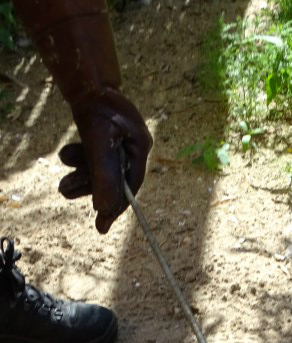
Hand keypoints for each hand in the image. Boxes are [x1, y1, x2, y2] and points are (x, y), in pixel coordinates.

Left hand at [58, 87, 152, 233]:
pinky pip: (96, 156)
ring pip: (102, 168)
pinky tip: (66, 157)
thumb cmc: (96, 106)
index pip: (129, 186)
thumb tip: (104, 209)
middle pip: (114, 178)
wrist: (87, 78)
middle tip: (67, 194)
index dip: (115, 207)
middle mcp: (134, 146)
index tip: (101, 226)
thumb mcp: (98, 143)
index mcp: (140, 147)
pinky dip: (81, 160)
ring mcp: (121, 141)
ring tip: (62, 182)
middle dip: (89, 188)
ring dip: (81, 175)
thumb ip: (103, 177)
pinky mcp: (109, 135)